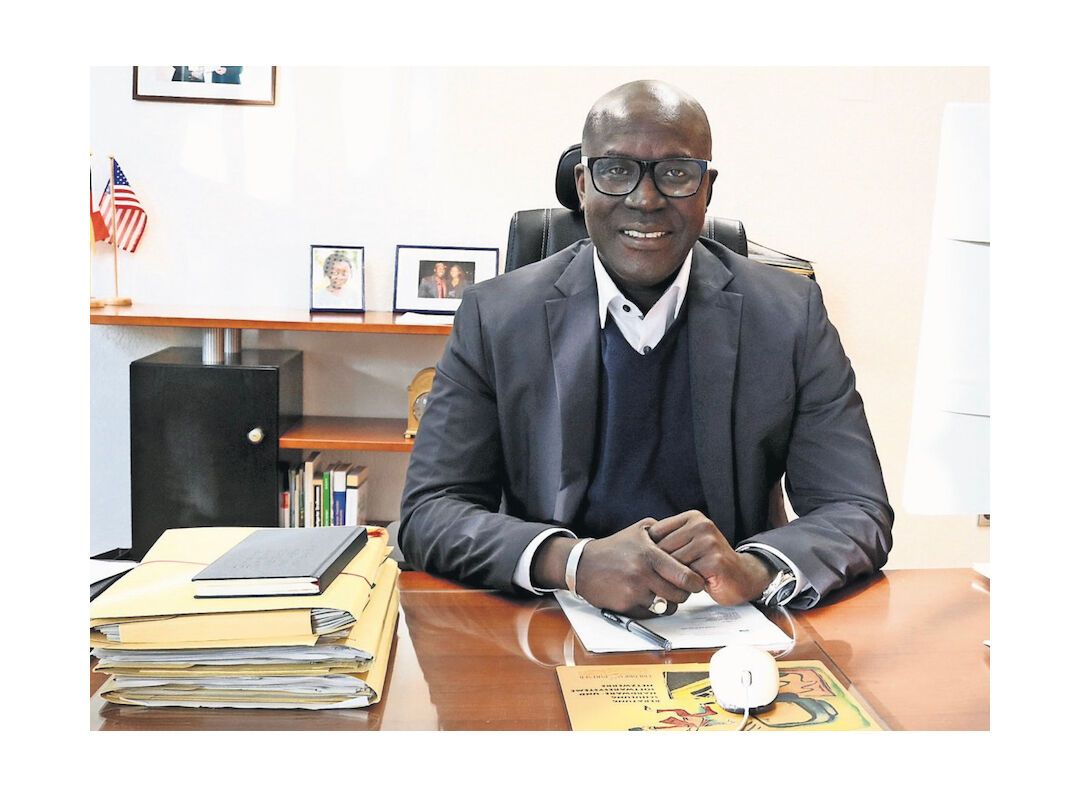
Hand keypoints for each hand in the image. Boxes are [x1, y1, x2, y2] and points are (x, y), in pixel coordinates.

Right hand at [575, 518, 705, 618]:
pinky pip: (650, 614)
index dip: (696, 582)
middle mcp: (642, 574)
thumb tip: (685, 535)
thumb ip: (663, 531)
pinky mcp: (626, 606)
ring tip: (664, 592)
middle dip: (684, 593)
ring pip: (666, 606)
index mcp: (649, 555)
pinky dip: (653, 608)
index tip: (697, 582)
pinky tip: (648, 597)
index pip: (684, 575)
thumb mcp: (638, 531)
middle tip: (683, 588)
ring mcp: (633, 592)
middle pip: (679, 594)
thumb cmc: (613, 547)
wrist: (583, 564)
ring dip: (669, 602)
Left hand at [647, 510, 773, 604]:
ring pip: (673, 562)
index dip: (648, 551)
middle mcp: (702, 525)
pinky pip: (686, 575)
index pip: (657, 532)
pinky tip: (686, 588)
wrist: (742, 578)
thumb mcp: (689, 544)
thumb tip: (637, 544)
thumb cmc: (710, 563)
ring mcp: (709, 542)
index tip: (643, 563)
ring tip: (673, 583)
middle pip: (663, 548)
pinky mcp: (714, 560)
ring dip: (670, 576)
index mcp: (693, 517)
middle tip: (656, 578)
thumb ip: (670, 540)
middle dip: (659, 566)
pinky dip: (682, 584)